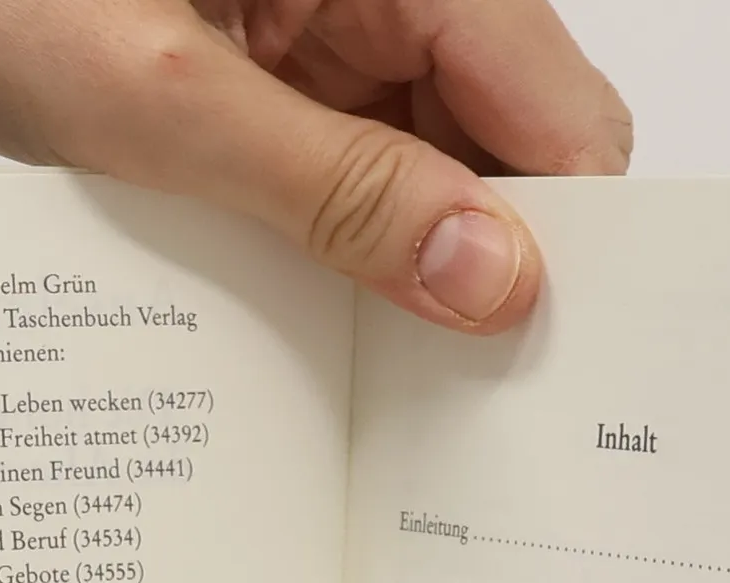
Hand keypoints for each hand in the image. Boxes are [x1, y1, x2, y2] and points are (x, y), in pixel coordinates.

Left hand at [0, 0, 630, 331]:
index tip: (539, 363)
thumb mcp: (163, 102)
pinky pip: (357, 163)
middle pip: (509, 141)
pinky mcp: (280, 67)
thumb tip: (491, 278)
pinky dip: (344, 242)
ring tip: (372, 370)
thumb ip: (336, 189)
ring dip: (407, 265)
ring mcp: (333, 24)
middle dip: (485, 264)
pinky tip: (314, 314)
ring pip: (436, 164)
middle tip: (452, 398)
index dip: (566, 237)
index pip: (559, 105)